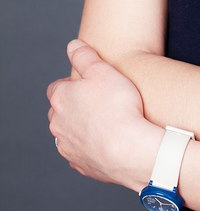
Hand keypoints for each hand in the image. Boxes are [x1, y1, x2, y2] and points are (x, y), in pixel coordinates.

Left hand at [47, 40, 161, 190]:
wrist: (130, 149)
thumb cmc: (119, 107)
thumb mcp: (103, 70)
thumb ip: (85, 56)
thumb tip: (72, 46)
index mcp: (61, 99)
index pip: (57, 88)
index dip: (74, 84)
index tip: (92, 85)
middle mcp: (58, 124)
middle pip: (60, 112)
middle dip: (75, 107)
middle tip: (101, 103)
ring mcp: (68, 147)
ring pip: (69, 134)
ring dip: (81, 129)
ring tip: (107, 124)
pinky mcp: (81, 165)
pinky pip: (82, 153)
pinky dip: (91, 148)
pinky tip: (110, 142)